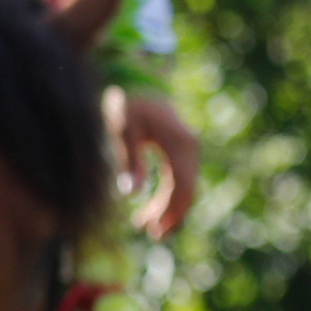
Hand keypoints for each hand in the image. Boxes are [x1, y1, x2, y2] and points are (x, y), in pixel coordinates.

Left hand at [105, 86, 201, 238]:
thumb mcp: (122, 128)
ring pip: (183, 186)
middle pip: (186, 190)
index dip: (170, 211)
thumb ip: (128, 160)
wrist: (136, 76)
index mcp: (179, 143)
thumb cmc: (127, 100)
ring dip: (168, 207)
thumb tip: (131, 194)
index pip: (181, 186)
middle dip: (171, 215)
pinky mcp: (178, 147)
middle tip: (151, 235)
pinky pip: (178, 177)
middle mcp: (189, 147)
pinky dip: (167, 194)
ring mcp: (186, 147)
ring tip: (147, 226)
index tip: (154, 230)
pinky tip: (151, 207)